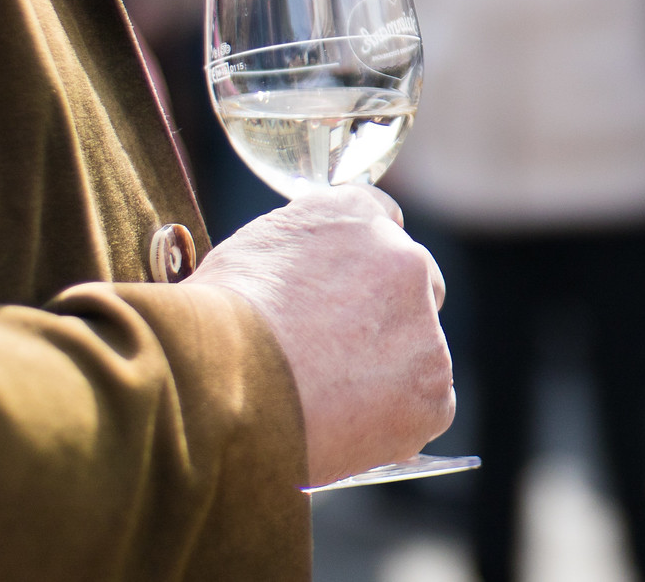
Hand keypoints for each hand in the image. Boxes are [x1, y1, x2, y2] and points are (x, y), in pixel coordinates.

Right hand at [189, 186, 454, 485]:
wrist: (219, 387)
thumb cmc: (212, 326)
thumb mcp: (246, 259)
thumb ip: (294, 258)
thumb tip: (298, 285)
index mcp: (352, 214)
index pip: (380, 220)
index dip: (361, 264)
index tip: (346, 293)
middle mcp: (401, 256)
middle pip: (415, 284)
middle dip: (387, 317)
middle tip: (338, 357)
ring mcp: (424, 326)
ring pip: (421, 350)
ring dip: (390, 372)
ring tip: (326, 405)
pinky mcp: (432, 391)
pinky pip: (424, 408)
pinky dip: (393, 423)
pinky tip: (342, 430)